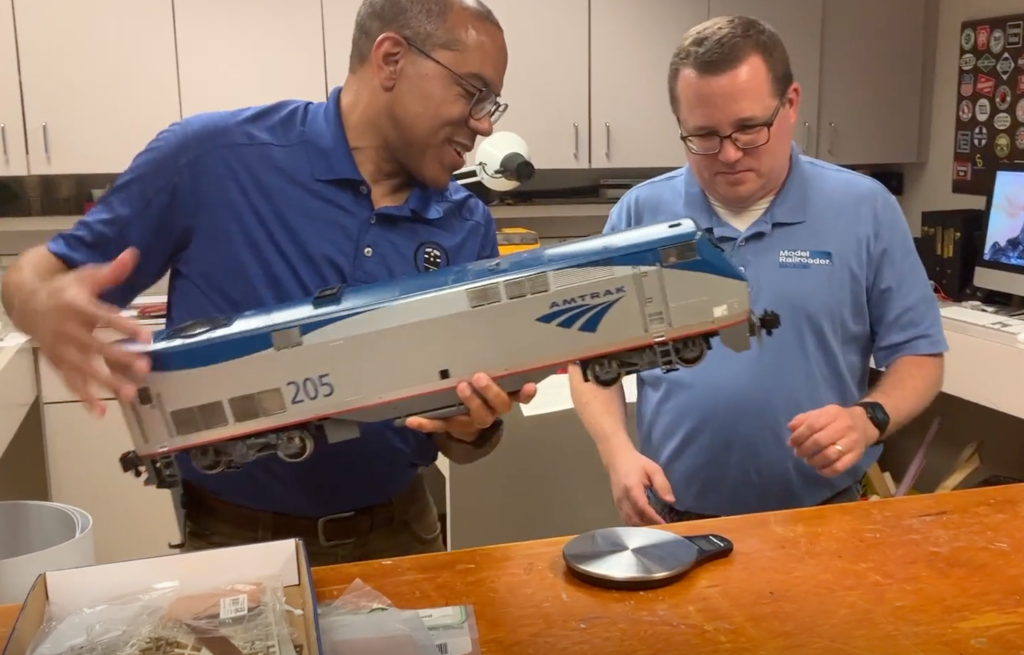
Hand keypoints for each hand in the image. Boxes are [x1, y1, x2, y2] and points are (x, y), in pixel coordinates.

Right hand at [23, 248, 151, 415]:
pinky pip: (71, 382)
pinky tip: (101, 412)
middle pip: (97, 347)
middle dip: (120, 358)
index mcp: (77, 306)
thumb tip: (134, 253)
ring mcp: (62, 349)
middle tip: (145, 368)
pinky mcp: (57, 362)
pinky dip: (84, 398)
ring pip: (86, 369)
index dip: (125, 327)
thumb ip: (111, 271)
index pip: (104, 318)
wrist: (26, 301)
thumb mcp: (85, 276)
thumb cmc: (65, 289)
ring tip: (131, 395)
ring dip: (107, 383)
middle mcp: (68, 330)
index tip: (147, 337)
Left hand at [403, 372, 536, 440]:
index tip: (529, 385)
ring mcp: (472, 421)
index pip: (519, 397)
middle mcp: (491, 412)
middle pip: (498, 406)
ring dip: (470, 402)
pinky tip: (411, 420)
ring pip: (477, 416)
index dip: (525, 394)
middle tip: (479, 377)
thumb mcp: (489, 384)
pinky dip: (426, 423)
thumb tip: (496, 336)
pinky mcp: (452, 426)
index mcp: (502, 400)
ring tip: (460, 387)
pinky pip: (440, 425)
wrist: (466, 427)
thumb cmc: (480, 396)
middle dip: (490, 392)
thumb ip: (494, 369)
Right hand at [605, 448, 674, 525]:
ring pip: (629, 521)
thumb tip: (670, 501)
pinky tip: (645, 524)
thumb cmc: (637, 463)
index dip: (653, 518)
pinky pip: (625, 519)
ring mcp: (618, 503)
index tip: (665, 524)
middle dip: (649, 525)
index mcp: (632, 488)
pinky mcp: (616, 505)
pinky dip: (635, 524)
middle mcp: (623, 498)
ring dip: (642, 527)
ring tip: (655, 528)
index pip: (643, 507)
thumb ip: (662, 484)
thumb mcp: (653, 469)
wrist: (616, 459)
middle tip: (663, 529)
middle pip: (635, 518)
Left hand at [787, 404, 878, 476]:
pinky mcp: (856, 456)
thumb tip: (790, 427)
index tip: (791, 443)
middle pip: (820, 441)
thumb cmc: (837, 418)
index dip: (799, 436)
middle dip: (804, 449)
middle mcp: (844, 427)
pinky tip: (819, 469)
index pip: (812, 425)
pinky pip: (840, 467)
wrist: (865, 423)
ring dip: (814, 461)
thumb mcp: (822, 413)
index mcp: (833, 414)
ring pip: (830, 455)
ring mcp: (852, 442)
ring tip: (808, 461)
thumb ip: (805, 419)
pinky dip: (827, 471)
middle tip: (798, 453)